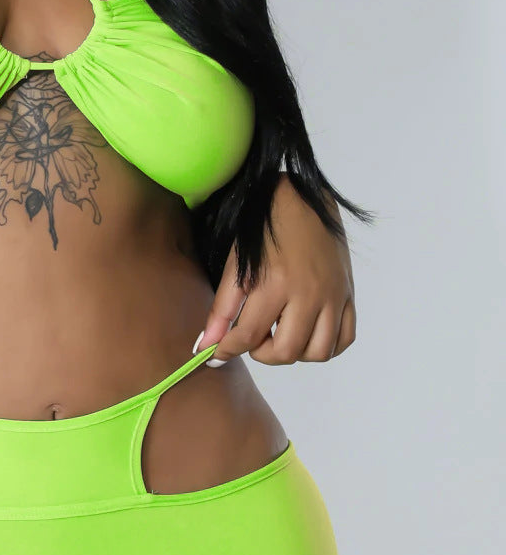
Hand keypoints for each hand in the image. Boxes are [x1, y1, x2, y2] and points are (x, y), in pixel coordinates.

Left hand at [194, 175, 356, 365]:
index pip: (249, 336)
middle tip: (253, 337)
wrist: (301, 200)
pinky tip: (306, 333)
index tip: (216, 354)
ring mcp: (333, 296)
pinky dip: (325, 346)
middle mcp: (309, 294)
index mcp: (276, 283)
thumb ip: (222, 309)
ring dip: (295, 353)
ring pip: (318, 352)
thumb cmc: (262, 230)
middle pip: (286, 351)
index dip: (228, 350)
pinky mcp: (349, 294)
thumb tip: (205, 346)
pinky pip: (344, 339)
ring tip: (279, 334)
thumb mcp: (236, 265)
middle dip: (262, 353)